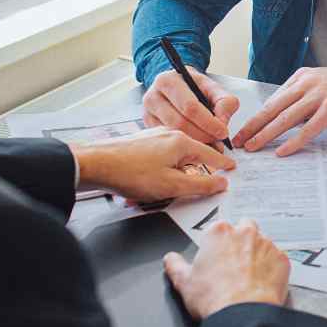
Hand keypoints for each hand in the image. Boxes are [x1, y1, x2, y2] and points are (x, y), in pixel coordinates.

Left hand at [70, 127, 233, 201]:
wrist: (95, 164)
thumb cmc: (131, 173)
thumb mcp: (172, 186)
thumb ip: (200, 186)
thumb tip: (222, 183)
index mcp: (182, 142)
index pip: (211, 154)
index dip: (223, 164)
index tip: (232, 168)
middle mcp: (170, 135)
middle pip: (192, 155)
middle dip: (196, 172)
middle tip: (202, 186)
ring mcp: (154, 137)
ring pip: (174, 157)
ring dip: (175, 174)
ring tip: (166, 191)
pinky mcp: (140, 143)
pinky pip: (160, 158)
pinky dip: (161, 171)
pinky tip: (149, 184)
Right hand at [142, 66, 239, 145]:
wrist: (178, 87)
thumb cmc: (195, 88)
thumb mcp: (213, 88)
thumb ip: (224, 101)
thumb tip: (222, 122)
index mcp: (168, 81)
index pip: (189, 106)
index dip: (208, 122)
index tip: (223, 132)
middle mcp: (152, 96)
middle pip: (179, 123)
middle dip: (202, 135)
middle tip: (218, 142)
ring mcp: (147, 113)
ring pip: (173, 134)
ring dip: (195, 142)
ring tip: (210, 144)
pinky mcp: (148, 126)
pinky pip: (167, 140)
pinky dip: (184, 145)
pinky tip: (197, 145)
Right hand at [163, 219, 289, 318]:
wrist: (242, 314)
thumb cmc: (214, 298)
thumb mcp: (184, 282)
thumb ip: (175, 265)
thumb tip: (170, 259)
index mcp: (219, 232)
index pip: (219, 228)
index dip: (217, 243)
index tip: (217, 255)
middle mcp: (245, 232)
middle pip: (244, 227)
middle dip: (240, 240)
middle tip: (234, 262)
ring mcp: (266, 244)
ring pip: (263, 242)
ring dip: (257, 253)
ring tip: (248, 275)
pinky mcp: (282, 259)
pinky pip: (277, 259)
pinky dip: (271, 267)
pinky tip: (262, 281)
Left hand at [232, 67, 326, 155]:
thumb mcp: (325, 85)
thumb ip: (305, 97)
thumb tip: (286, 118)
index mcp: (304, 76)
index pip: (273, 99)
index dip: (256, 116)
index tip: (243, 130)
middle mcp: (308, 83)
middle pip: (273, 108)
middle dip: (252, 126)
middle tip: (237, 141)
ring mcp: (320, 96)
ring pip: (284, 119)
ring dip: (265, 135)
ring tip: (252, 148)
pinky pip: (307, 130)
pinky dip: (293, 142)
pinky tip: (282, 151)